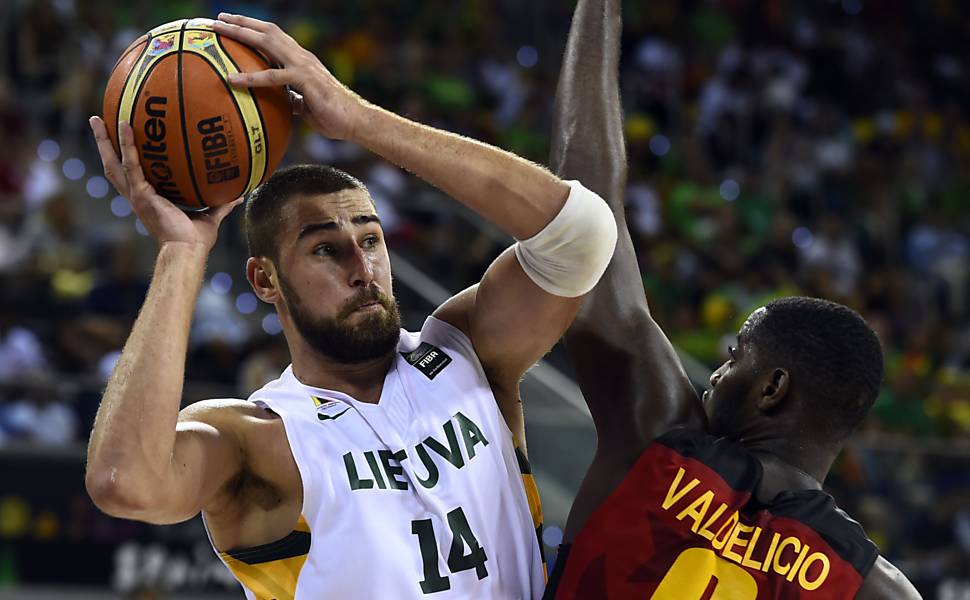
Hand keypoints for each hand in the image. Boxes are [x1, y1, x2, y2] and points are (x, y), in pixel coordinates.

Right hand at [89, 116, 240, 251]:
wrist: (188, 251)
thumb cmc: (196, 241)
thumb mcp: (210, 217)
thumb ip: (222, 203)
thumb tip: (239, 194)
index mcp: (148, 200)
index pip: (131, 174)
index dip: (125, 158)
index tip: (123, 142)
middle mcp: (137, 196)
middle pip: (113, 165)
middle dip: (104, 144)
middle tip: (96, 121)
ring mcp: (136, 195)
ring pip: (114, 162)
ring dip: (104, 140)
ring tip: (97, 118)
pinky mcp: (141, 195)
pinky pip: (131, 165)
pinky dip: (128, 145)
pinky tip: (126, 126)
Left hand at [212, 13, 367, 140]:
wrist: (356, 121)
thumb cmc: (333, 116)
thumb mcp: (307, 104)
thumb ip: (294, 99)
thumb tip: (285, 102)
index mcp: (301, 60)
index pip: (274, 37)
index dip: (253, 28)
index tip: (232, 25)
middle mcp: (301, 57)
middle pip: (267, 31)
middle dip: (241, 23)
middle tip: (217, 20)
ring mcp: (303, 66)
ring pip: (267, 42)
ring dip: (241, 35)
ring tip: (219, 33)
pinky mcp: (305, 80)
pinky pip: (273, 76)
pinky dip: (251, 76)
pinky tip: (232, 78)